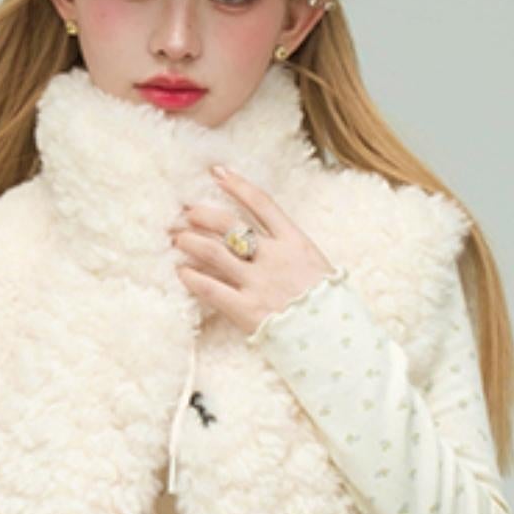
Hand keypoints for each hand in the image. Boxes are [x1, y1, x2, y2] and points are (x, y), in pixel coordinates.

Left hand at [169, 162, 335, 338]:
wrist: (336, 340)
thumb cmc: (329, 305)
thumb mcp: (316, 265)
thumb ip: (291, 250)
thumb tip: (268, 240)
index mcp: (294, 242)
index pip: (261, 203)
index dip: (237, 185)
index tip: (217, 173)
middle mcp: (273, 257)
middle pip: (230, 225)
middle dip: (203, 215)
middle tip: (187, 212)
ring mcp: (258, 283)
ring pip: (215, 253)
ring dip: (191, 242)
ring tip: (177, 238)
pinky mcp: (247, 310)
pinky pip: (211, 289)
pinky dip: (192, 278)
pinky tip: (181, 272)